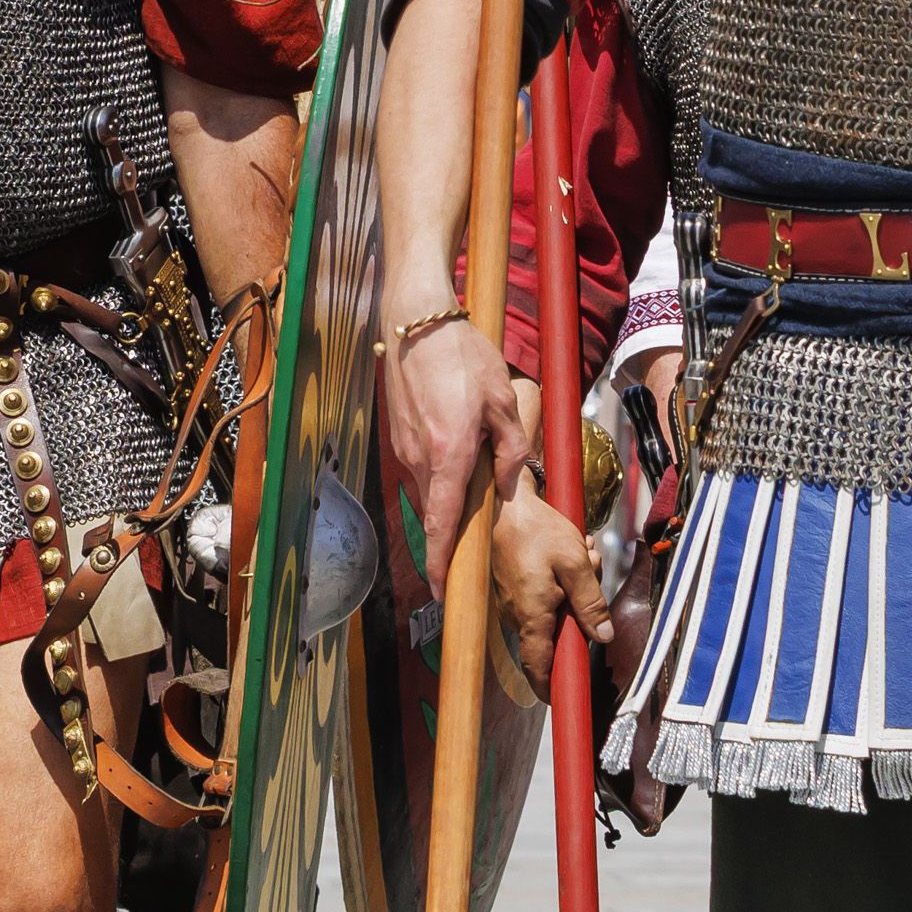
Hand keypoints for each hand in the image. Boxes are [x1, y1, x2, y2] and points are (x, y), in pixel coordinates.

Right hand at [386, 310, 531, 584]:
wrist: (415, 320)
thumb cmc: (462, 355)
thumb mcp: (502, 398)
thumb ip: (511, 446)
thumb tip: (511, 480)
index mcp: (449, 454)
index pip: (443, 523)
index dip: (442, 561)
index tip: (443, 590)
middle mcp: (420, 458)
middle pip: (435, 512)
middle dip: (451, 534)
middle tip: (472, 546)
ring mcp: (405, 447)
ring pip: (428, 490)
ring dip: (447, 499)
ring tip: (471, 486)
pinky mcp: (399, 434)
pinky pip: (420, 468)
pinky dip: (438, 474)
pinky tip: (455, 455)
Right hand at [489, 468, 614, 708]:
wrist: (501, 503)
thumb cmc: (535, 531)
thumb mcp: (574, 563)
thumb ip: (590, 603)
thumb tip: (603, 637)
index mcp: (532, 616)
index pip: (538, 667)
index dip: (551, 687)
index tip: (565, 698)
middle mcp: (516, 615)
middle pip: (556, 634)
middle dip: (581, 611)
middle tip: (592, 570)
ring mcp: (511, 601)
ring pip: (553, 610)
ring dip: (574, 588)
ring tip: (582, 552)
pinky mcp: (511, 587)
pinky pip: (543, 595)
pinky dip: (560, 579)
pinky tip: (568, 550)